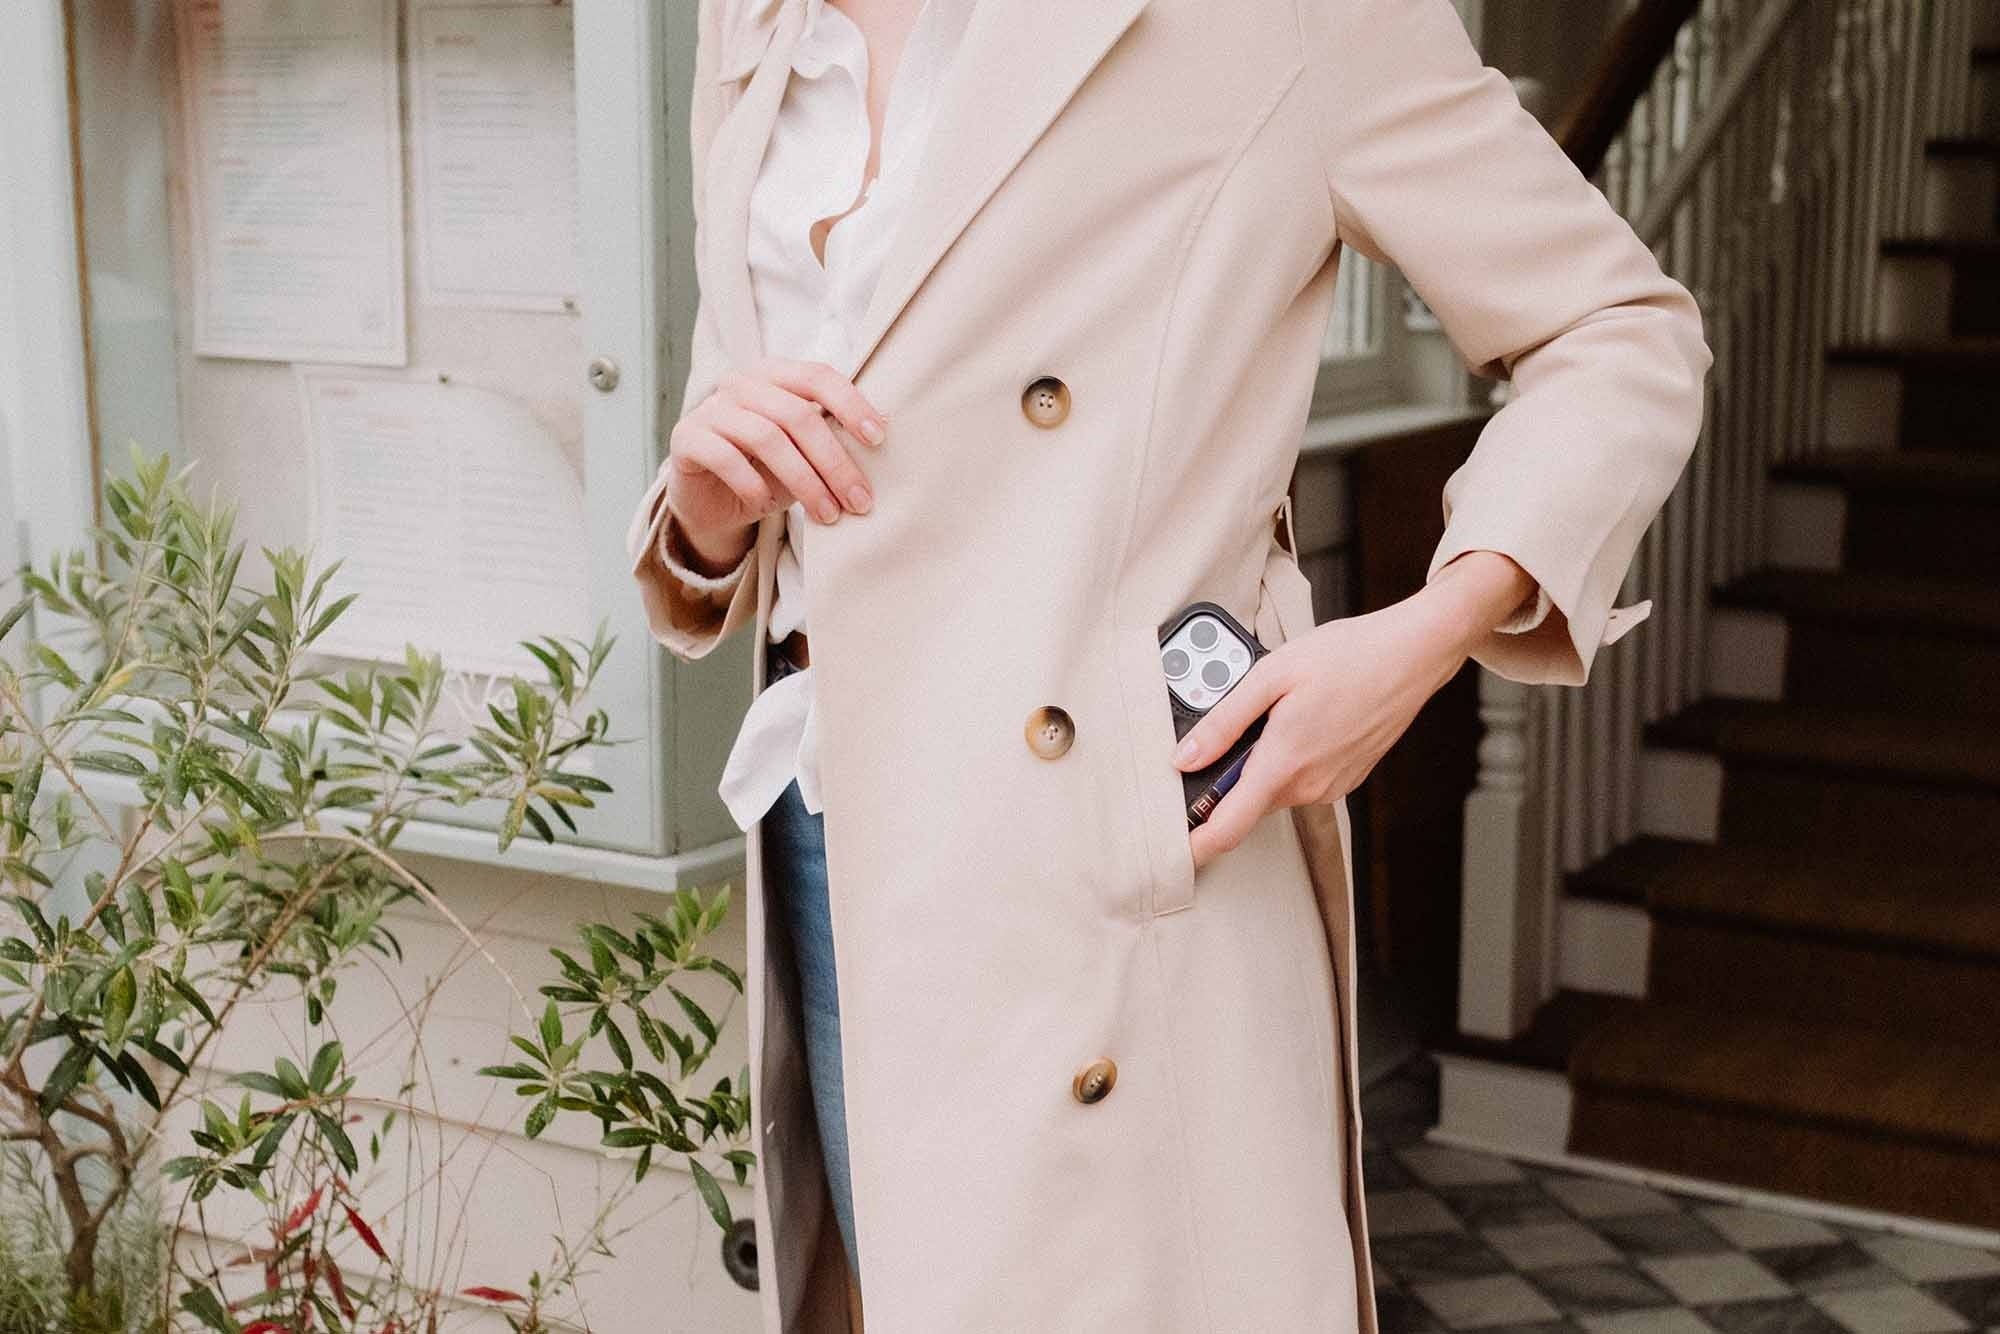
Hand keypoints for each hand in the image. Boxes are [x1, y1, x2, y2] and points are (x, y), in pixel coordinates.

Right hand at [664, 358, 888, 568]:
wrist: (711, 501)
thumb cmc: (765, 471)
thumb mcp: (803, 453)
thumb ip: (830, 436)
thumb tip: (882, 433)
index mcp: (774, 375)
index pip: (817, 376)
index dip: (850, 404)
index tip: (878, 439)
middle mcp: (740, 383)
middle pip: (797, 415)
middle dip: (834, 462)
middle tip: (859, 500)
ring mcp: (710, 408)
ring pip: (766, 437)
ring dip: (804, 481)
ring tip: (828, 514)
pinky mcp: (686, 438)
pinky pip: (725, 457)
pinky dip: (752, 485)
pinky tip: (765, 507)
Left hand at [1173, 551, 1536, 870]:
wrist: (1412, 654)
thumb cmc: (1348, 656)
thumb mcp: (1270, 675)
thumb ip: (1223, 723)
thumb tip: (1184, 758)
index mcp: (1284, 763)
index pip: (1228, 827)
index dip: (1195, 845)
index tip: (1173, 850)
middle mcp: (1310, 785)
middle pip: (1248, 801)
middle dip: (1230, 776)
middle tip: (1232, 726)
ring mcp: (1332, 785)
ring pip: (1275, 789)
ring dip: (1263, 762)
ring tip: (1278, 710)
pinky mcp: (1347, 778)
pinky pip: (1302, 780)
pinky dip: (1291, 758)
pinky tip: (1304, 718)